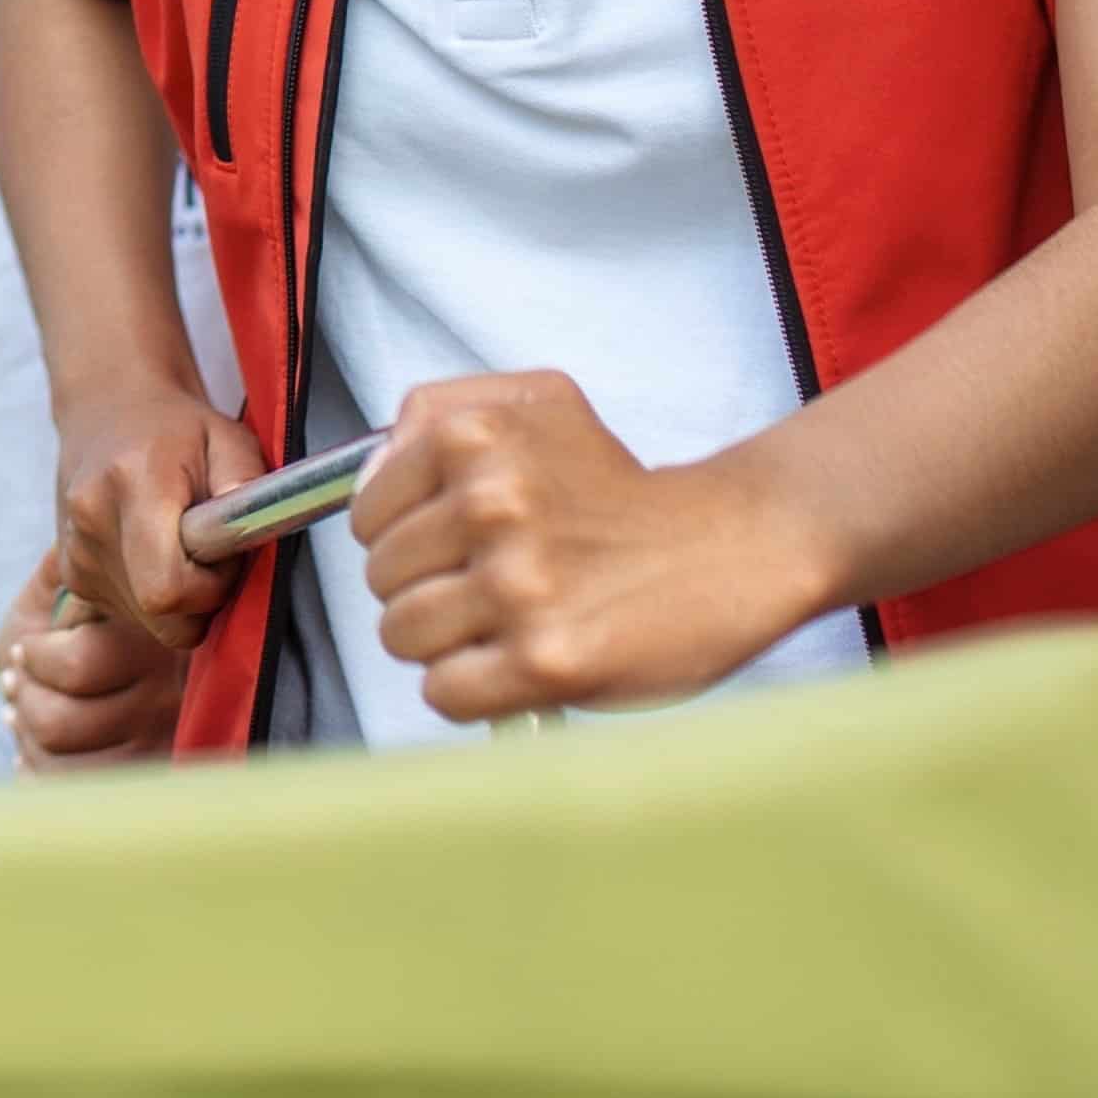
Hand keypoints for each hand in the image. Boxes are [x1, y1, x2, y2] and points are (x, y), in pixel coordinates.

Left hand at [0, 547, 180, 771]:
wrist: (68, 695)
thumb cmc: (56, 640)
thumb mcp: (55, 599)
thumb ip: (60, 573)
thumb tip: (65, 544)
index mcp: (147, 642)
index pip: (75, 666)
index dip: (35, 659)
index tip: (26, 652)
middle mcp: (163, 701)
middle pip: (58, 722)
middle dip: (24, 700)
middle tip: (18, 686)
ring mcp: (153, 752)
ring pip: (58, 760)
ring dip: (26, 734)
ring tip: (24, 714)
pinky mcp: (138, 786)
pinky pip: (64, 791)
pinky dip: (35, 770)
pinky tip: (34, 752)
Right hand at [50, 382, 265, 650]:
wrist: (110, 410)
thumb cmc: (179, 429)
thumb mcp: (228, 437)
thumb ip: (244, 480)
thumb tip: (247, 528)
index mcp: (131, 484)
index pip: (166, 589)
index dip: (210, 587)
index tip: (224, 554)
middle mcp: (92, 523)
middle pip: (158, 616)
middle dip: (199, 601)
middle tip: (210, 555)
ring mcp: (75, 553)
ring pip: (147, 622)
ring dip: (178, 600)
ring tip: (180, 546)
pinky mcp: (71, 574)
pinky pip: (128, 615)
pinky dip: (151, 598)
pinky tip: (154, 554)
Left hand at [355, 371, 839, 721]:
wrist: (732, 543)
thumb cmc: (620, 487)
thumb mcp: (537, 404)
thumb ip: (436, 415)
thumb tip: (365, 477)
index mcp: (474, 437)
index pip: (366, 515)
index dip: (403, 538)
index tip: (453, 545)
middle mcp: (490, 504)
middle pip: (382, 580)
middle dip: (428, 590)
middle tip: (492, 586)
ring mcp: (518, 585)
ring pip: (403, 638)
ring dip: (448, 643)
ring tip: (508, 624)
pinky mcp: (546, 660)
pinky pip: (446, 692)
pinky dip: (473, 690)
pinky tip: (518, 662)